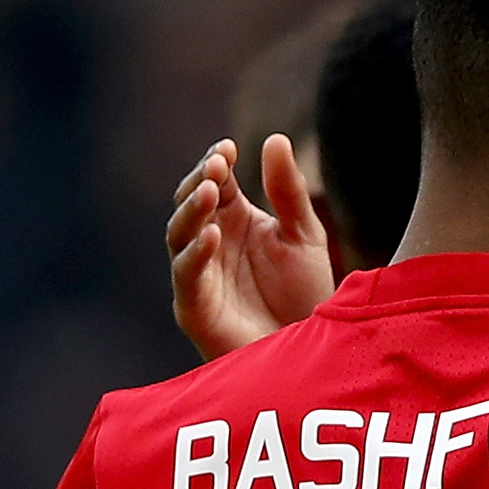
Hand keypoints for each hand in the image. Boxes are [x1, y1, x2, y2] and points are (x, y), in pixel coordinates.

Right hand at [165, 135, 333, 357]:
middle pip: (190, 202)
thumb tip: (275, 138)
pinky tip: (212, 236)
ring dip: (192, 210)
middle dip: (199, 182)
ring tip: (211, 190)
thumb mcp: (304, 234)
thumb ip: (288, 191)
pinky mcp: (194, 307)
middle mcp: (210, 242)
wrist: (310, 350)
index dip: (215, 163)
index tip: (227, 148)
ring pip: (179, 234)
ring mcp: (199, 274)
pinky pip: (186, 276)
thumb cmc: (304, 294)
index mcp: (233, 218)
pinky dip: (195, 255)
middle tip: (216, 165)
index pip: (214, 181)